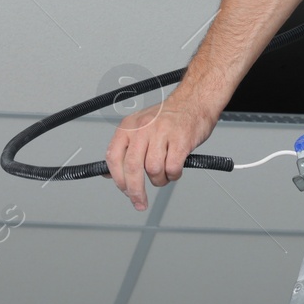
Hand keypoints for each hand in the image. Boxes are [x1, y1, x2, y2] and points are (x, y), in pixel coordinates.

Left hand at [105, 89, 219, 210]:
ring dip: (159, 180)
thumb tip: (109, 173)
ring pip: (153, 170)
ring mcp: (162, 133)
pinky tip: (175, 170)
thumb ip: (125, 149)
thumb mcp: (139, 127)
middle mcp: (143, 128)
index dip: (117, 178)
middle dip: (135, 190)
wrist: (194, 101)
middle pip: (132, 167)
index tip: (124, 191)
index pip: (114, 156)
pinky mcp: (181, 140)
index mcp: (129, 125)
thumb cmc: (168, 117)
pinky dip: (173, 175)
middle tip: (139, 202)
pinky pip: (172, 168)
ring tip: (164, 175)